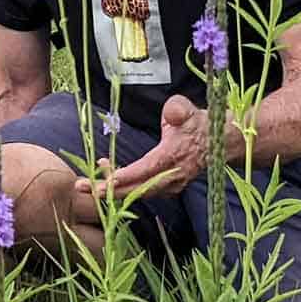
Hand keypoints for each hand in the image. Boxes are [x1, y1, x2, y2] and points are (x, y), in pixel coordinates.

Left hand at [80, 94, 210, 203]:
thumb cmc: (197, 122)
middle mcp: (171, 176)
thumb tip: (171, 114)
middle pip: (137, 188)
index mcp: (173, 156)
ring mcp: (171, 185)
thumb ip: (177, 109)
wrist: (219, 141)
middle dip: (108, 189)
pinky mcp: (168, 188)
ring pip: (138, 192)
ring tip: (89, 181)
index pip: (146, 169)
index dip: (126, 176)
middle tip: (81, 187)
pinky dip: (125, 188)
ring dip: (113, 188)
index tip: (106, 179)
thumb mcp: (187, 109)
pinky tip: (108, 179)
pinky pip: (143, 191)